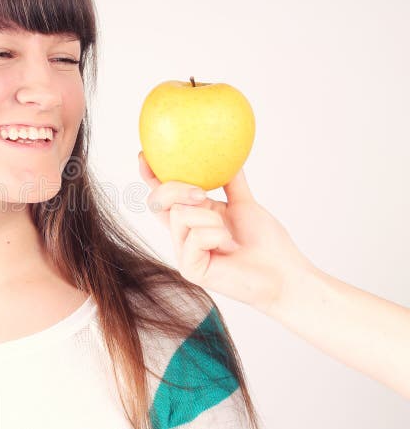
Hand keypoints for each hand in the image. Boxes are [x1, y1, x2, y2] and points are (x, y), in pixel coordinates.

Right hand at [138, 151, 310, 311]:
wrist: (283, 272)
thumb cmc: (266, 244)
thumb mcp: (245, 204)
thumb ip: (232, 181)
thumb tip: (228, 156)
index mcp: (193, 218)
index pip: (163, 196)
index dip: (150, 177)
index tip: (145, 156)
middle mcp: (183, 235)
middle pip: (158, 202)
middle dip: (175, 189)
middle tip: (201, 193)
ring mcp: (184, 252)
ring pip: (180, 215)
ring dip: (211, 218)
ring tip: (230, 234)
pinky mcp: (190, 268)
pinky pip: (195, 237)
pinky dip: (218, 236)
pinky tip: (230, 247)